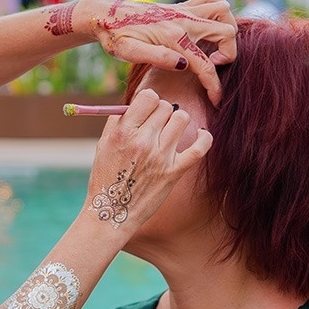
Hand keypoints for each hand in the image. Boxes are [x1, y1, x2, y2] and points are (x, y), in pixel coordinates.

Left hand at [81, 0, 237, 104]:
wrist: (105, 14)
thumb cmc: (115, 36)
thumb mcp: (128, 52)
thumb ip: (157, 57)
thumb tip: (183, 65)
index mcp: (173, 37)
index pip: (205, 65)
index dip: (214, 86)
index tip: (216, 100)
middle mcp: (183, 20)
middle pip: (226, 32)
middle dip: (229, 53)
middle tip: (214, 65)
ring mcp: (183, 10)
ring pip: (223, 11)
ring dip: (228, 28)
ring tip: (216, 45)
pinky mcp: (180, 6)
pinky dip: (218, 11)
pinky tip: (209, 26)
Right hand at [82, 88, 211, 232]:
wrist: (111, 212)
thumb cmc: (106, 177)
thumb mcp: (103, 144)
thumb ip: (118, 120)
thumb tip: (138, 101)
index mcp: (123, 132)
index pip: (148, 97)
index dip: (150, 101)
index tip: (148, 110)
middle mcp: (142, 142)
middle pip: (165, 107)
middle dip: (162, 112)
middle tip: (157, 124)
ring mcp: (160, 157)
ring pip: (182, 119)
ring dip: (178, 121)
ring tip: (171, 131)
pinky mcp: (174, 172)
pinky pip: (199, 148)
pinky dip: (205, 138)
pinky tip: (202, 134)